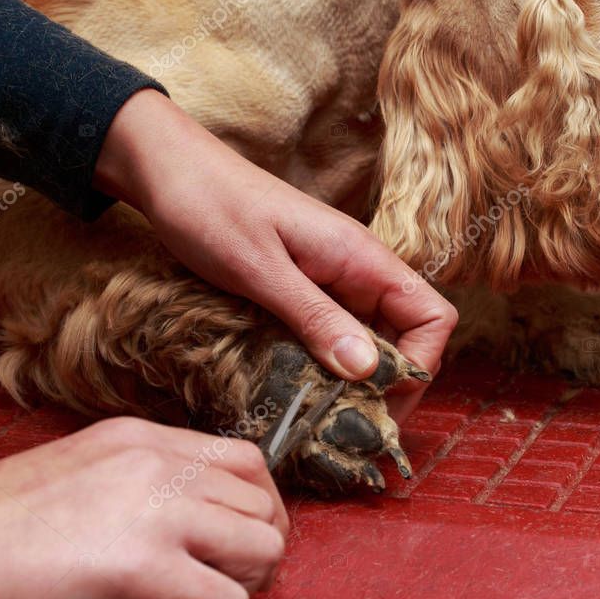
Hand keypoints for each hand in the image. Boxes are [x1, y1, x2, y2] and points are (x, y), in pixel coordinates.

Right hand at [0, 418, 287, 598]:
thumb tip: (204, 524)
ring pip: (262, 549)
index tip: (241, 539)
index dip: (259, 506)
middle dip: (254, 551)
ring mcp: (160, 513)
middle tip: (219, 580)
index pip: (246, 460)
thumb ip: (148, 482)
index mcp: (143, 439)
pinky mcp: (148, 569)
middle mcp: (160, 465)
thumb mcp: (85, 469)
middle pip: (264, 505)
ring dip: (237, 585)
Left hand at [95, 90, 457, 420]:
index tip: (380, 403)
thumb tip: (369, 371)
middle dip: (386, 385)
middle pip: (405, 337)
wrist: (167, 172)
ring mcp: (331, 280)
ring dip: (353, 380)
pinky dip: (324, 365)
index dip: (421, 364)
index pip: (432, 316)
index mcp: (361, 258)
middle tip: (345, 426)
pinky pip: (332, 334)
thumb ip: (316, 318)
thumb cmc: (210, 208)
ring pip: (368, 341)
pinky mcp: (304, 289)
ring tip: (320, 416)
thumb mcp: (261, 270)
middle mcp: (357, 270)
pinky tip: (297, 388)